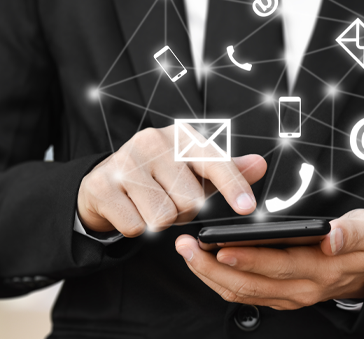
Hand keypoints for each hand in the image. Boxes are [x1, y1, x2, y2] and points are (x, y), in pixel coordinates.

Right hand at [77, 125, 266, 235]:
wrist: (106, 181)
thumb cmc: (160, 176)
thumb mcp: (196, 171)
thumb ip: (229, 171)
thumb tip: (260, 164)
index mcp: (181, 136)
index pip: (215, 163)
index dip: (233, 187)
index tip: (247, 208)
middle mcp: (153, 141)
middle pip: (190, 202)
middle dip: (184, 212)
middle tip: (169, 199)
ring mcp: (125, 162)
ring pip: (163, 218)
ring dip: (160, 222)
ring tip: (149, 204)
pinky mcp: (103, 185)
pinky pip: (135, 227)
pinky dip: (136, 227)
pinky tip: (129, 209)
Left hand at [174, 209, 363, 309]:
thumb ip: (351, 232)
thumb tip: (332, 237)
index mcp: (321, 270)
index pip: (279, 265)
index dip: (249, 258)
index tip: (222, 247)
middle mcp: (301, 289)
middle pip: (250, 283)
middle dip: (213, 266)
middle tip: (187, 247)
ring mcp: (288, 297)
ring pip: (241, 292)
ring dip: (209, 274)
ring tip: (187, 252)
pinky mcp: (278, 297)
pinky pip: (242, 294)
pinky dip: (218, 280)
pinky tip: (202, 263)